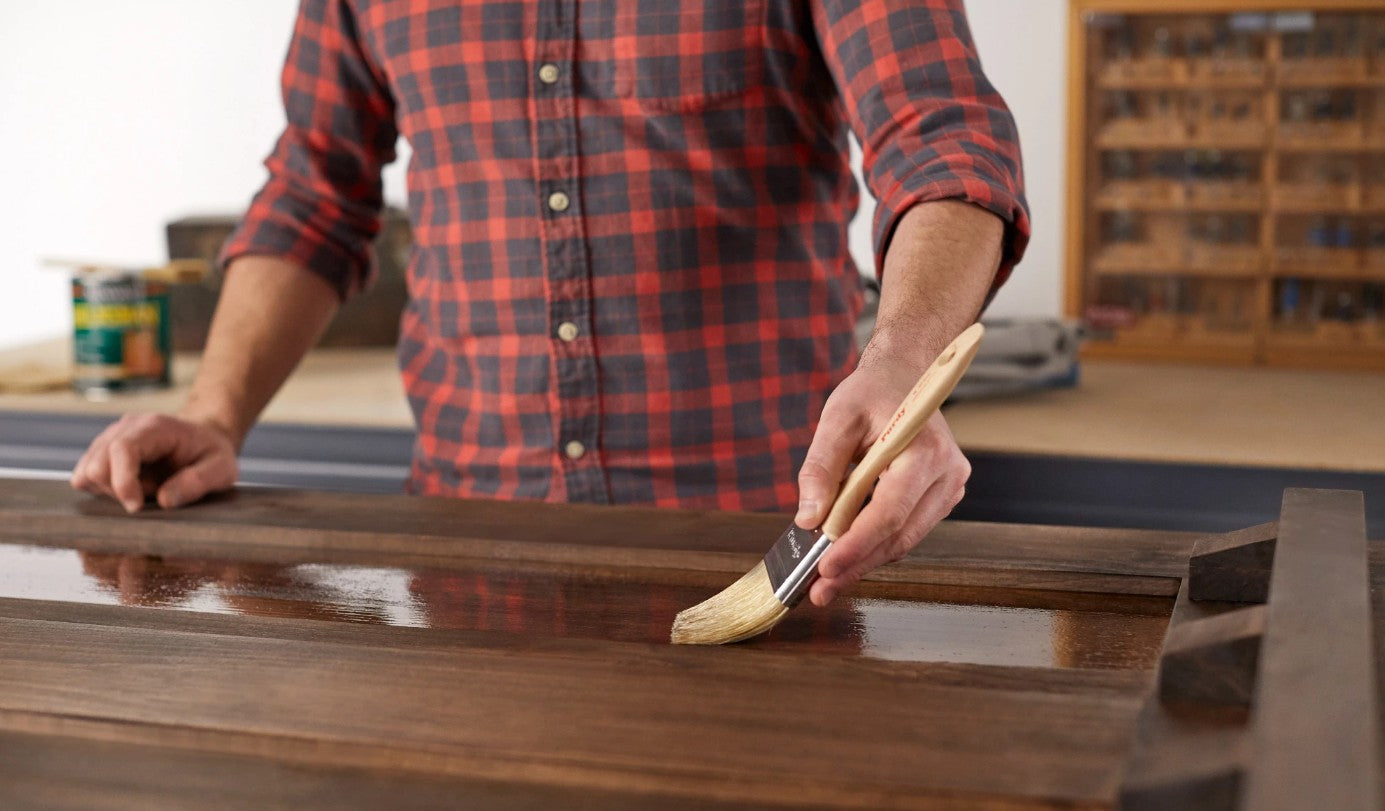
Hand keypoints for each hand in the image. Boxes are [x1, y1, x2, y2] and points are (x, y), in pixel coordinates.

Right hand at [70, 413, 238, 512]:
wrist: (201, 439)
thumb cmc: (211, 454)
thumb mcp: (222, 468)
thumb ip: (199, 482)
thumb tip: (164, 501)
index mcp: (153, 427)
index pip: (121, 449)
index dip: (123, 482)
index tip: (136, 507)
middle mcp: (124, 428)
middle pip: (96, 464)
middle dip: (118, 491)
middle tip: (150, 496)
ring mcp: (108, 439)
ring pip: (87, 473)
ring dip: (111, 492)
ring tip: (144, 490)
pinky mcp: (101, 454)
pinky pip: (85, 478)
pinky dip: (102, 491)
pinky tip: (130, 489)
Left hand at [795, 354, 969, 606]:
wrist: (904, 376)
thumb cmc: (872, 392)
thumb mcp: (837, 418)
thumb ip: (821, 467)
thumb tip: (809, 518)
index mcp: (926, 451)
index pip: (890, 512)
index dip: (856, 545)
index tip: (825, 568)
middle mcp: (948, 474)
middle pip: (899, 535)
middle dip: (857, 564)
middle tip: (820, 590)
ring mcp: (950, 489)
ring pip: (904, 539)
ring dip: (866, 561)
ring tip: (827, 580)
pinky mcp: (941, 497)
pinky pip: (906, 530)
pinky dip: (876, 545)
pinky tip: (848, 556)